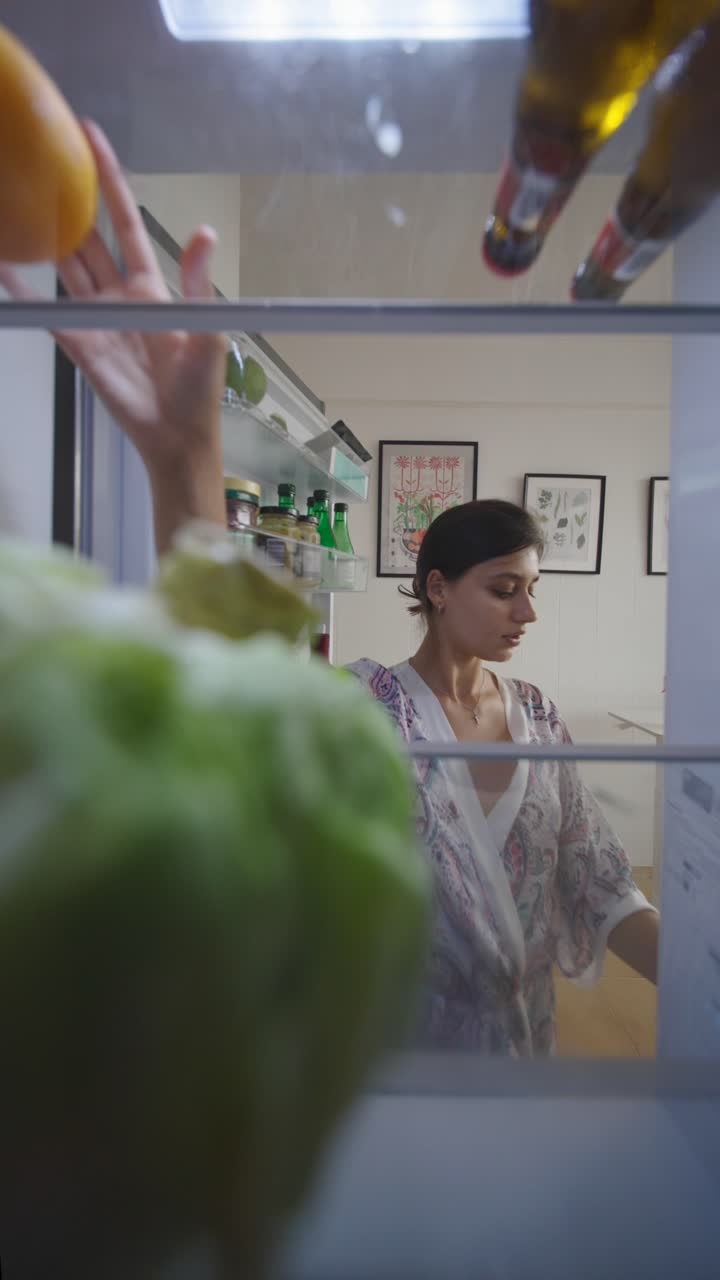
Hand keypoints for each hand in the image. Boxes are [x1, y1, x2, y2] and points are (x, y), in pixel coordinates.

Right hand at [0, 121, 226, 552]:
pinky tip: (3, 263)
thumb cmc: (199, 390)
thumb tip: (203, 230)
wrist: (177, 438)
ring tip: (16, 199)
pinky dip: (24, 289)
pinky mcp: (80, 346)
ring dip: (42, 236)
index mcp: (153, 287)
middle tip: (42, 154)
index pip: (124, 222)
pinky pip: (48, 312)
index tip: (90, 137)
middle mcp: (121, 295)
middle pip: (87, 237)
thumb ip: (199, 282)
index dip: (109, 181)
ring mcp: (97, 319)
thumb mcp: (208, 331)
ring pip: (64, 267)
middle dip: (68, 197)